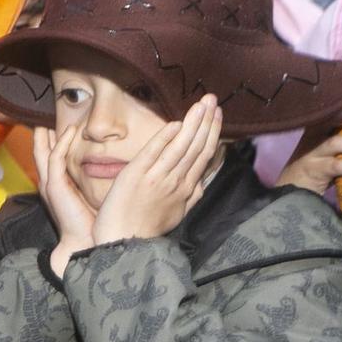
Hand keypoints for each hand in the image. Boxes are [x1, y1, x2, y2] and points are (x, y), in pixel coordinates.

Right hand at [34, 124, 95, 276]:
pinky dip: (62, 142)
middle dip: (43, 135)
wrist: (86, 243)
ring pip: (43, 152)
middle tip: (46, 116)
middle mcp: (50, 184)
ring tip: (51, 117)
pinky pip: (56, 157)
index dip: (53, 143)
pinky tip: (70, 130)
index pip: (51, 159)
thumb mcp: (94, 199)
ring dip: (47, 134)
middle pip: (41, 153)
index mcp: (58, 188)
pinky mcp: (55, 185)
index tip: (61, 127)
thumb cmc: (94, 225)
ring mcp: (50, 184)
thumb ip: (95, 184)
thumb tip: (113, 171)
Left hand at [91, 96, 223, 246]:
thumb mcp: (176, 214)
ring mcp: (157, 177)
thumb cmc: (145, 229)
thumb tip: (201, 180)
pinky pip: (155, 152)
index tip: (217, 115)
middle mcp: (176, 181)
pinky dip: (166, 137)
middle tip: (213, 99)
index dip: (212, 133)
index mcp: (186, 189)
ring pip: (181, 146)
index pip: (204, 156)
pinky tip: (176, 123)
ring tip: (202, 104)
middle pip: (196, 147)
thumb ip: (190, 195)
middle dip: (207, 121)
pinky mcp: (137, 174)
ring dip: (193, 123)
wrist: (123, 242)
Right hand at [276, 107, 341, 193]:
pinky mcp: (313, 171)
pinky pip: (337, 165)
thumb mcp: (324, 157)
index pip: (327, 116)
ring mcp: (309, 155)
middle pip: (328, 123)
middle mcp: (309, 141)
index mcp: (313, 135)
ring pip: (334, 143)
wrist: (291, 195)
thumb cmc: (314, 175)